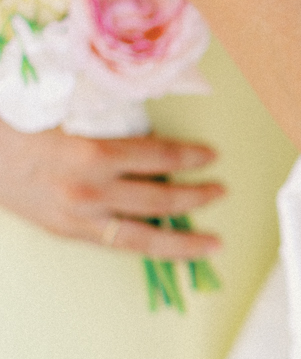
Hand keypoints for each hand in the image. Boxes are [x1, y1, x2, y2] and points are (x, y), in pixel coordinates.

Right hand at [0, 119, 224, 257]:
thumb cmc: (19, 124)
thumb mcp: (65, 111)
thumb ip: (108, 121)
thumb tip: (150, 130)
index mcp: (92, 154)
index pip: (157, 155)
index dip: (189, 156)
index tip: (211, 156)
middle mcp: (91, 191)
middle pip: (159, 198)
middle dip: (197, 196)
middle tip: (221, 192)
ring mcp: (79, 218)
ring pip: (143, 236)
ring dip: (183, 240)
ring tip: (213, 243)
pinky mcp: (68, 233)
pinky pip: (118, 243)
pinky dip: (147, 246)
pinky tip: (168, 247)